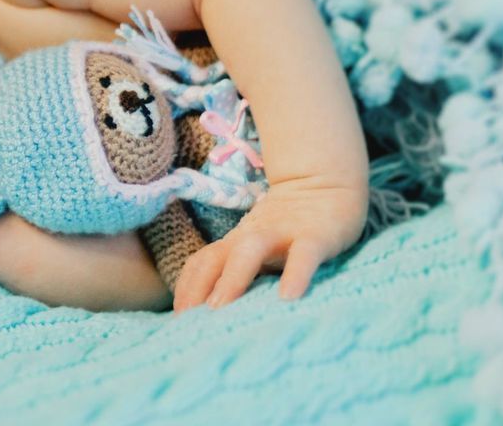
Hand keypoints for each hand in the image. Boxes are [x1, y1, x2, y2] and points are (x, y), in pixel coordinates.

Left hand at [172, 176, 367, 312]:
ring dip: (232, 278)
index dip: (185, 288)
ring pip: (250, 250)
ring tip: (219, 308)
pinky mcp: (316, 235)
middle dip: (196, 288)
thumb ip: (240, 270)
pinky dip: (296, 273)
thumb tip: (217, 310)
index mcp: (235, 242)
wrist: (326, 182)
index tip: (176, 319)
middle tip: (186, 320)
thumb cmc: (288, 226)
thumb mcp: (259, 247)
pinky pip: (304, 254)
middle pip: (215, 258)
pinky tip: (289, 297)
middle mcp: (251, 237)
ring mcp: (282, 233)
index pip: (201, 263)